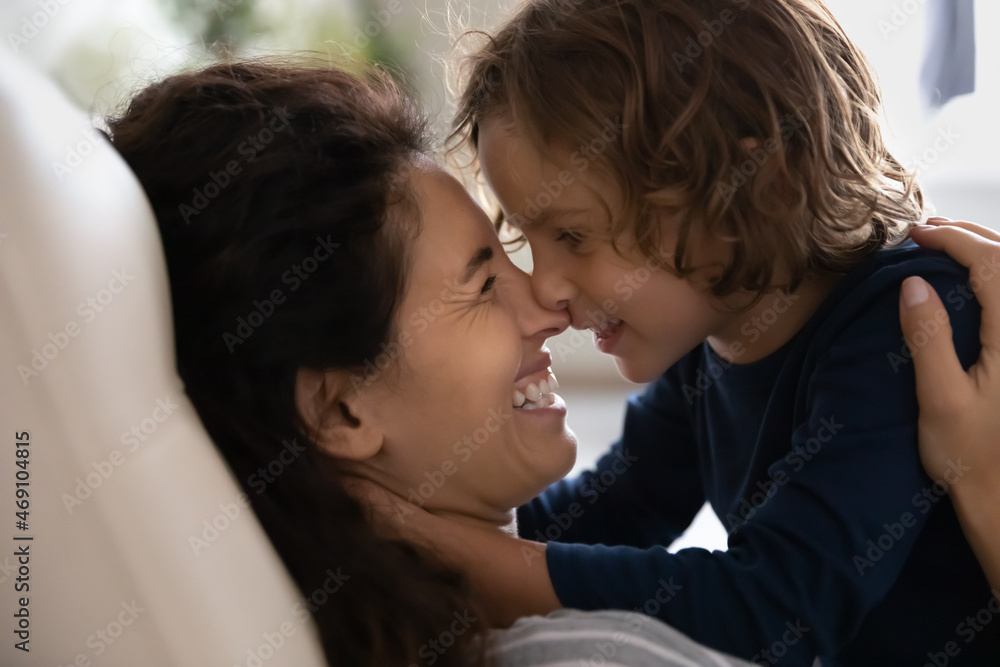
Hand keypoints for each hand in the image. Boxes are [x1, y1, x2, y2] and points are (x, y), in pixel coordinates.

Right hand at [900, 216, 999, 595]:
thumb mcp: (941, 398)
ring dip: (986, 253)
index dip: (954, 240)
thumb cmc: (971, 457)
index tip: (916, 233)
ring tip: (946, 246)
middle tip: (926, 232)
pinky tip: (971, 282)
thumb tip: (913, 284)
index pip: (992, 265)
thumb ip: (929, 338)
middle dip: (971, 237)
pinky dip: (993, 280)